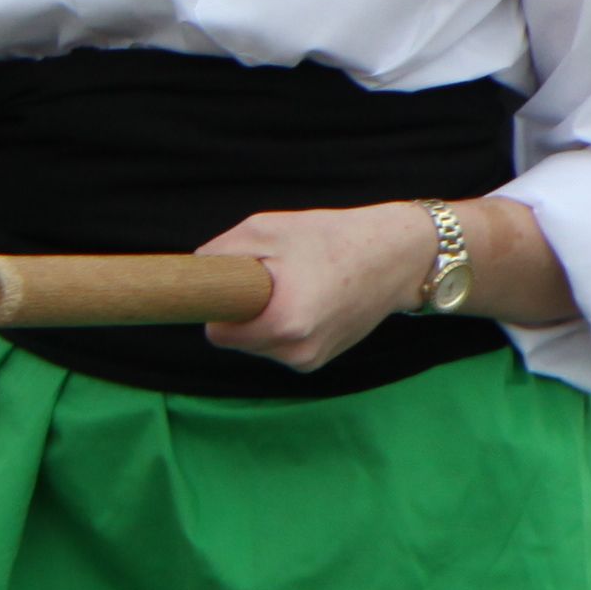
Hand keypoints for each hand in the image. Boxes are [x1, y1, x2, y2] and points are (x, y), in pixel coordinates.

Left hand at [197, 201, 439, 373]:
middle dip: (242, 310)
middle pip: (236, 340)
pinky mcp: (320, 360)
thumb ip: (221, 253)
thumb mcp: (265, 229)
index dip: (216, 307)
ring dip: (262, 318)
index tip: (223, 287)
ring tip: (293, 284)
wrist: (395, 257)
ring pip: (258, 344)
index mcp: (284, 322)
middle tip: (269, 275)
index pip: (218, 334)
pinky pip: (280, 345)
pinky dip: (282, 325)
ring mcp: (310, 360)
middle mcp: (296, 352)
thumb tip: (195, 271)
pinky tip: (306, 298)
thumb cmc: (329, 237)